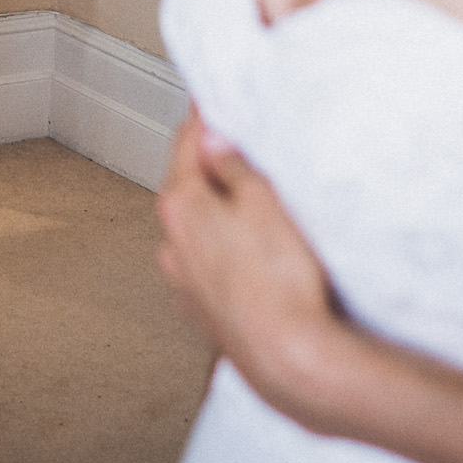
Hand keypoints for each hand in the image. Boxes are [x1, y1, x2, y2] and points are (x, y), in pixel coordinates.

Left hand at [156, 113, 348, 424]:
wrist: (290, 361)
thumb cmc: (281, 280)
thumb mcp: (266, 202)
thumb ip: (236, 167)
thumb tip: (214, 140)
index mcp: (182, 206)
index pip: (185, 143)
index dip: (203, 118)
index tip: (212, 101)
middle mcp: (173, 244)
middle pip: (189, 188)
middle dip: (213, 168)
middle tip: (244, 149)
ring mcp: (185, 283)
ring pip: (199, 231)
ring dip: (220, 215)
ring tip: (259, 210)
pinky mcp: (205, 313)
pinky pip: (211, 266)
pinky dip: (227, 253)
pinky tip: (258, 258)